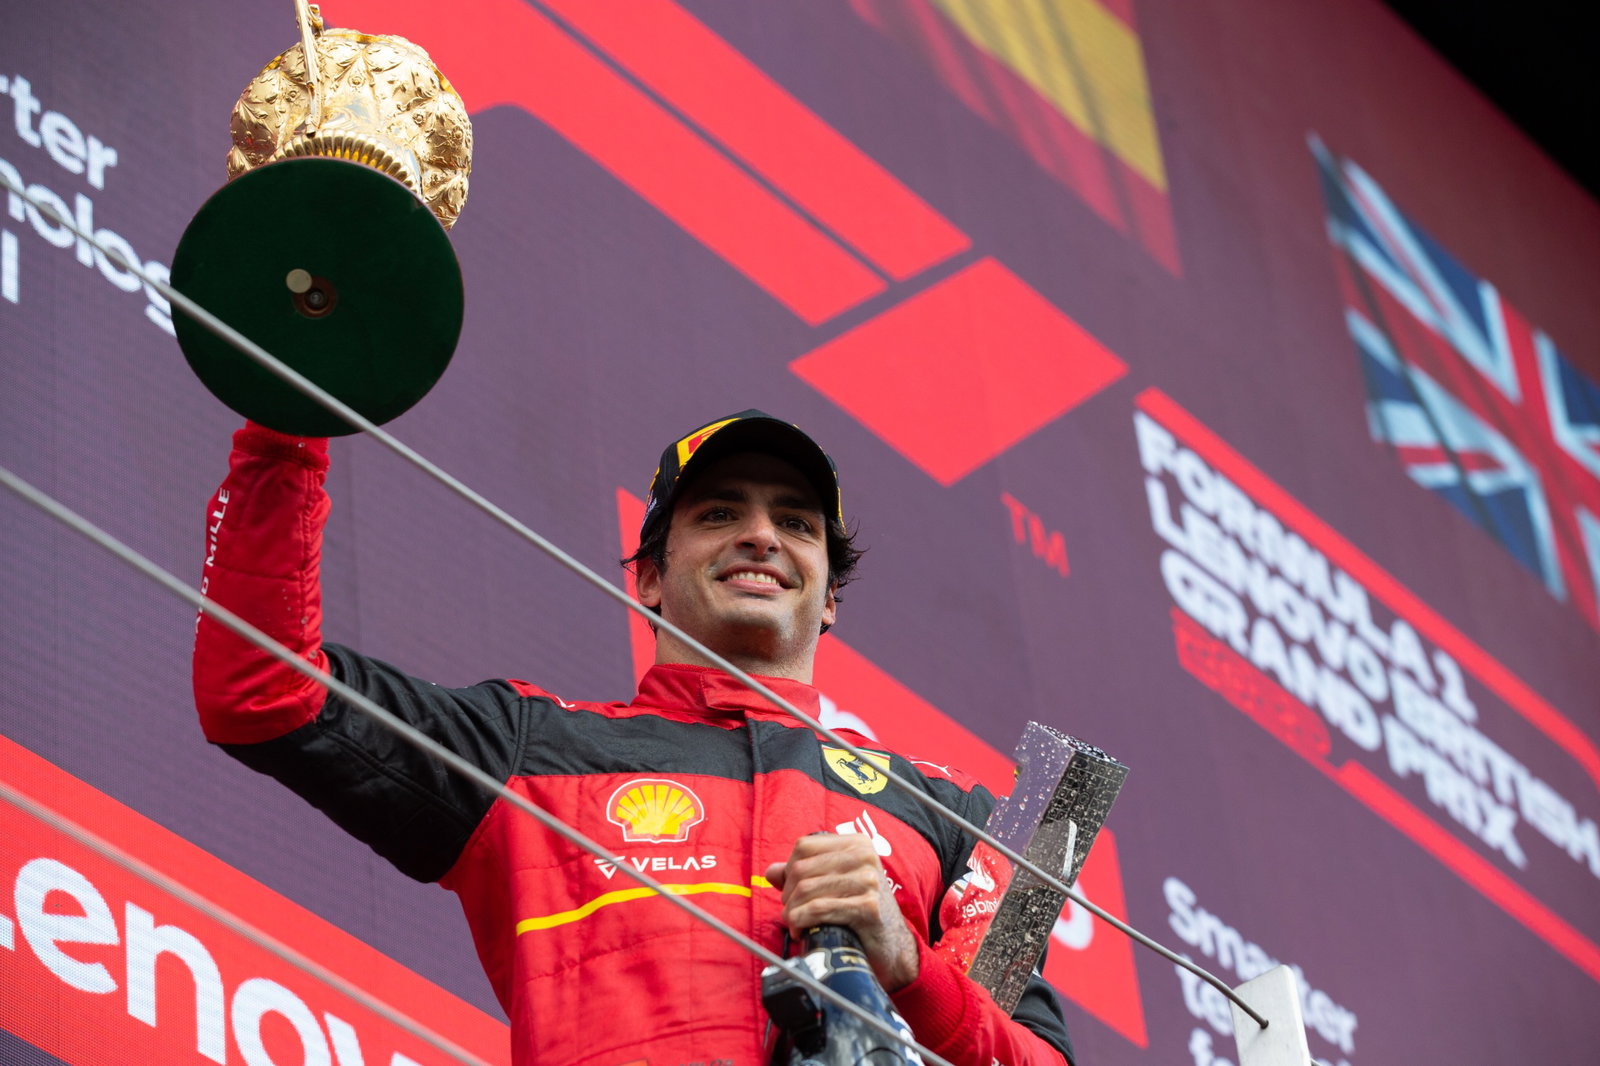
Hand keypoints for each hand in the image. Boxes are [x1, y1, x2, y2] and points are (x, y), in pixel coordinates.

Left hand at [764, 833, 920, 991]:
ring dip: (792, 912)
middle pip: (802, 868)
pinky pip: (819, 909)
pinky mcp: (868, 906)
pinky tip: (802, 931)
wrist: (892, 946)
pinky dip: (802, 922)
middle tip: (792, 913)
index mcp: (856, 843)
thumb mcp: (834, 885)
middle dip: (788, 895)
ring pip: (807, 889)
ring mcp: (869, 880)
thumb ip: (803, 875)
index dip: (789, 869)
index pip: (804, 846)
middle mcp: (864, 856)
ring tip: (795, 924)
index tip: (790, 891)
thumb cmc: (859, 912)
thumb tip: (771, 872)